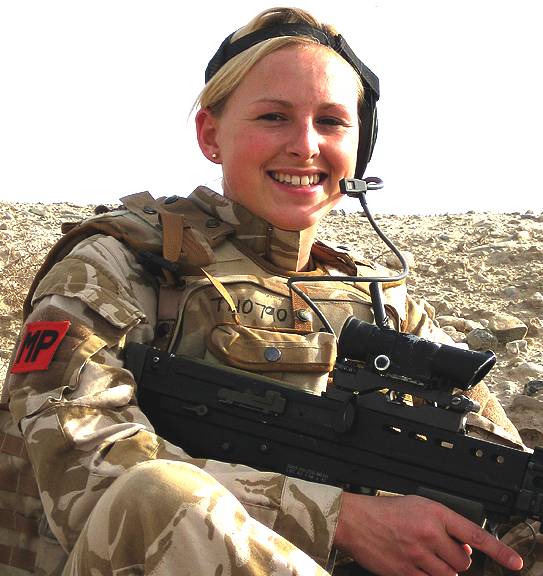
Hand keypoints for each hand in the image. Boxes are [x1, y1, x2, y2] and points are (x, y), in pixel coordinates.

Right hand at [334, 493, 522, 575]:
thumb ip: (443, 523)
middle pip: (463, 560)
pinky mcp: (406, 573)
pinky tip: (416, 563)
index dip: (499, 551)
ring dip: (444, 569)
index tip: (515, 562)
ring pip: (449, 575)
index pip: (475, 533)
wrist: (355, 521)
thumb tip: (464, 544)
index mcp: (433, 513)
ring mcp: (418, 556)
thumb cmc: (384, 511)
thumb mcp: (418, 505)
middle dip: (457, 558)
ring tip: (427, 556)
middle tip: (442, 549)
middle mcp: (429, 534)